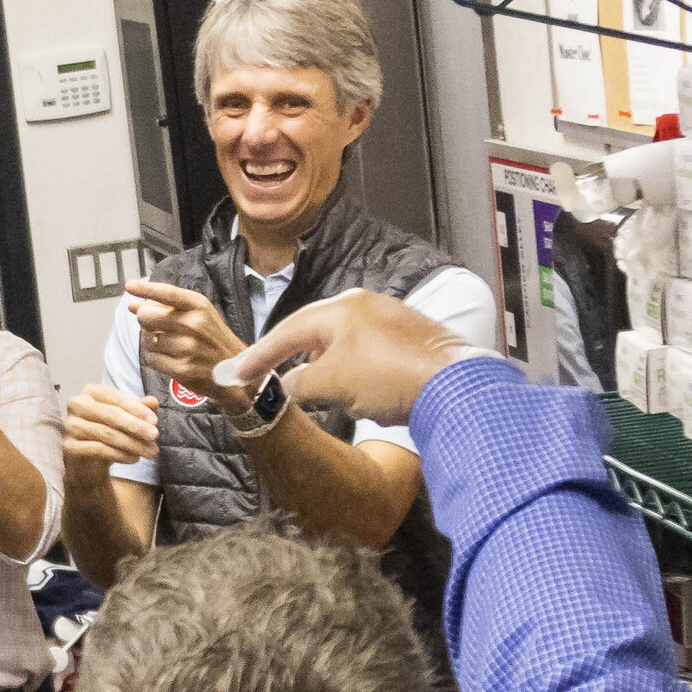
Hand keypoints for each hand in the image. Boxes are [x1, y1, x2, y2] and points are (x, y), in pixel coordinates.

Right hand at [60, 383, 161, 475]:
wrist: (87, 462)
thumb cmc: (107, 433)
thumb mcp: (126, 420)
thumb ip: (138, 409)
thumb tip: (153, 401)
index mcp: (90, 392)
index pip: (116, 397)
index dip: (137, 409)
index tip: (155, 421)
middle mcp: (76, 405)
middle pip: (110, 414)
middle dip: (135, 426)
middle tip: (154, 436)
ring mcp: (71, 426)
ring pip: (106, 433)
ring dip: (132, 443)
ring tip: (150, 451)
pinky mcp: (69, 446)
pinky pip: (98, 449)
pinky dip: (120, 455)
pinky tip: (134, 458)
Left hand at [122, 281, 246, 393]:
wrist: (236, 370)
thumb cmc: (212, 340)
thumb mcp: (199, 315)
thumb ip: (166, 307)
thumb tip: (133, 305)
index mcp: (199, 306)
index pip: (166, 293)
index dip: (145, 288)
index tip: (130, 286)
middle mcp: (194, 324)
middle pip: (147, 316)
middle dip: (145, 322)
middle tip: (156, 327)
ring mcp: (188, 347)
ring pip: (147, 340)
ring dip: (151, 343)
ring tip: (168, 346)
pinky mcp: (182, 369)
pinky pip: (152, 359)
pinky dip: (155, 359)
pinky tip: (169, 359)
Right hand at [219, 290, 490, 429]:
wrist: (454, 385)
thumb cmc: (389, 378)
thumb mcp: (332, 384)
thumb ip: (300, 383)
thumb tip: (287, 386)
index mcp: (341, 309)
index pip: (287, 331)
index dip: (259, 355)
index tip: (237, 373)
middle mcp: (364, 305)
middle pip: (314, 331)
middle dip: (289, 355)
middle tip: (267, 374)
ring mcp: (389, 318)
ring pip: (341, 341)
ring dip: (321, 364)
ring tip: (309, 385)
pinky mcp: (408, 337)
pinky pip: (365, 350)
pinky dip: (348, 368)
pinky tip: (350, 386)